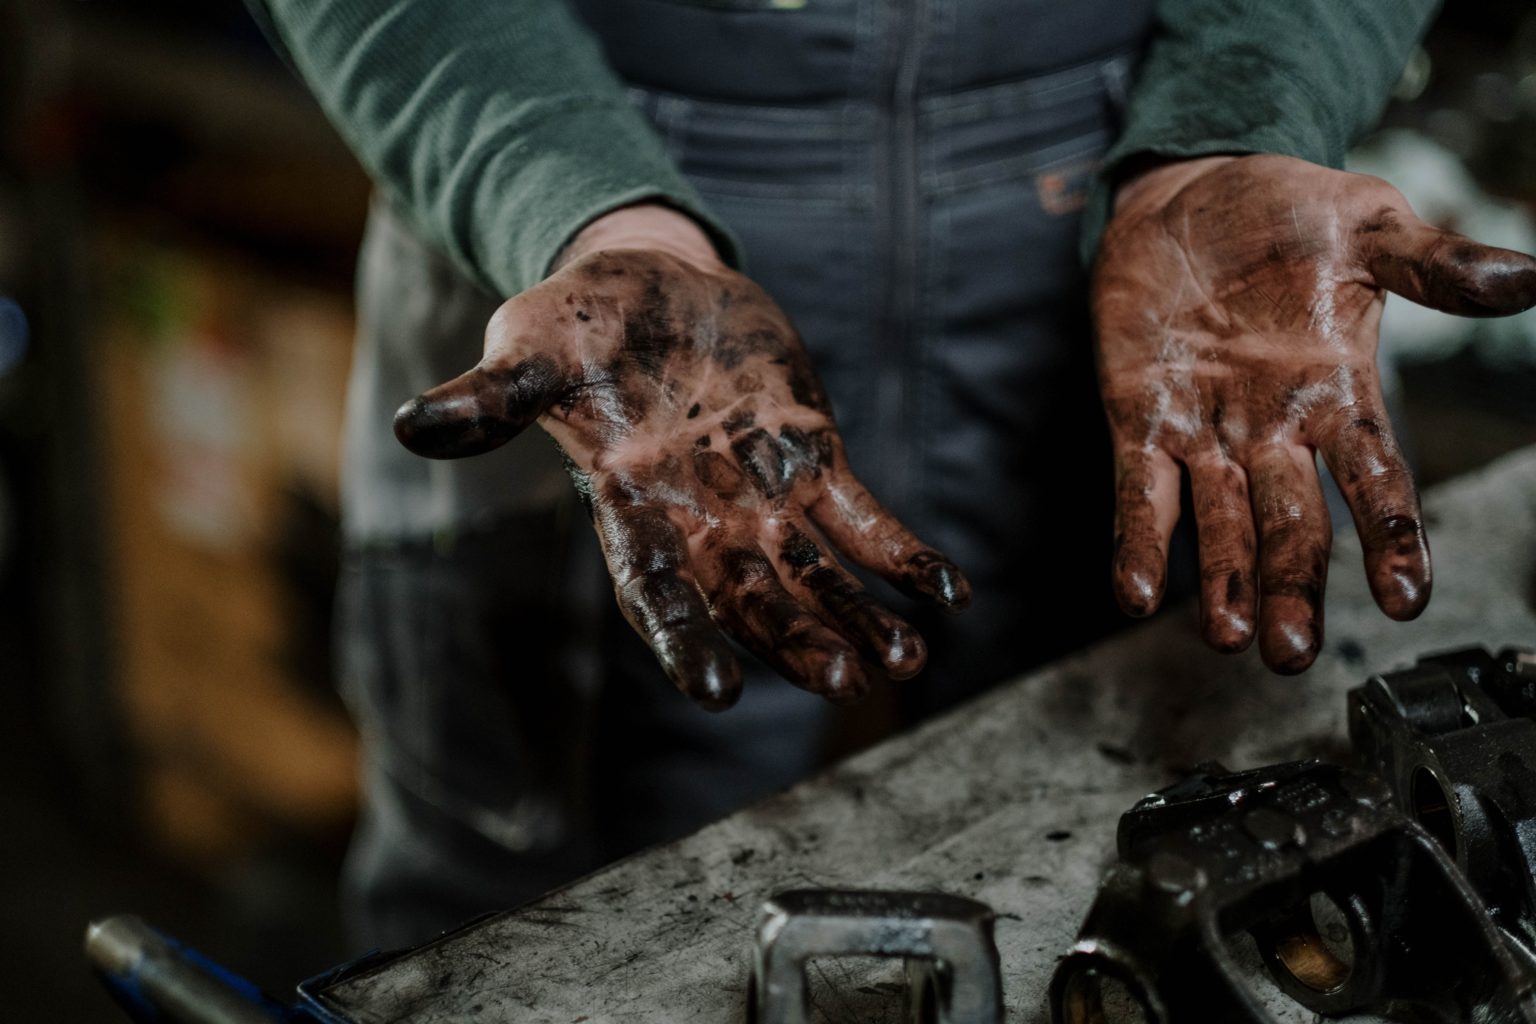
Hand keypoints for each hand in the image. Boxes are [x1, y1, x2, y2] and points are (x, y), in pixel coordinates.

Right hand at [393, 205, 969, 709]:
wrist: (651, 282)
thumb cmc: (578, 322)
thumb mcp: (529, 348)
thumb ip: (489, 398)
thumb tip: (414, 427)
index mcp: (631, 508)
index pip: (655, 591)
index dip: (684, 639)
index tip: (715, 690)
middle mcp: (702, 521)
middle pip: (753, 600)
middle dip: (796, 640)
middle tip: (842, 680)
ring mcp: (763, 496)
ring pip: (816, 576)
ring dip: (859, 618)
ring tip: (905, 662)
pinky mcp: (814, 461)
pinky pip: (866, 521)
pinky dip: (903, 557)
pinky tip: (948, 595)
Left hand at [1095, 155, 1535, 672]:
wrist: (1188, 190)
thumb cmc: (1285, 212)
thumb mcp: (1367, 227)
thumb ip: (1434, 264)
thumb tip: (1527, 277)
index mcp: (1339, 392)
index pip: (1376, 479)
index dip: (1392, 538)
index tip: (1407, 598)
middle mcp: (1275, 430)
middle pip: (1292, 524)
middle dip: (1293, 586)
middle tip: (1293, 653)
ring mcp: (1206, 432)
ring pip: (1220, 524)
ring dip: (1225, 582)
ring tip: (1231, 638)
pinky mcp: (1140, 421)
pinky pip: (1139, 493)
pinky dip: (1140, 541)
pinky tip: (1134, 593)